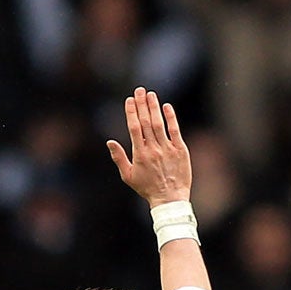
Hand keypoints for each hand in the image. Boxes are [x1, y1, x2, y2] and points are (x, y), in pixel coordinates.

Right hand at [106, 87, 190, 205]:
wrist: (170, 199)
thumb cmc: (147, 189)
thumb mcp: (128, 176)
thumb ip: (119, 158)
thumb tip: (109, 141)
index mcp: (140, 154)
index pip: (134, 128)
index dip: (131, 112)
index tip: (129, 100)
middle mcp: (153, 149)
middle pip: (146, 122)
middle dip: (142, 104)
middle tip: (140, 90)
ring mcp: (168, 149)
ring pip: (159, 124)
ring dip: (154, 107)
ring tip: (151, 94)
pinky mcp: (181, 150)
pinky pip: (175, 131)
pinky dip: (171, 118)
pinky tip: (167, 107)